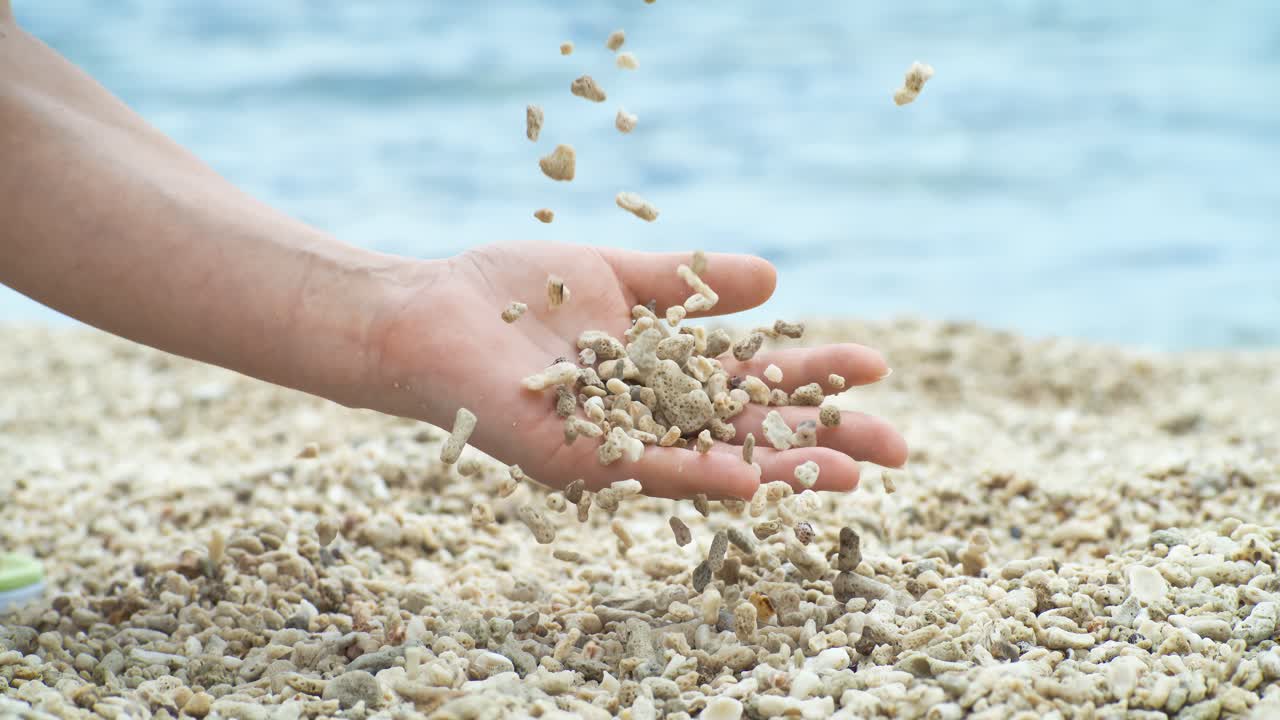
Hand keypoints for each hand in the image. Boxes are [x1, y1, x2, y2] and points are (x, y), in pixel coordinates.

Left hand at [372, 241, 906, 498]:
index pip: (756, 380)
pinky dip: (699, 474)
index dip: (815, 376)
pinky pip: (647, 471)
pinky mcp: (578, 461)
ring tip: (853, 473)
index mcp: (664, 375)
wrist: (431, 314)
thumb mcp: (617, 279)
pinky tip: (752, 477)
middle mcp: (652, 418)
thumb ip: (689, 282)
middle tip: (897, 447)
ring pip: (714, 460)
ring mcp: (620, 445)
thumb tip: (774, 279)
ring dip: (782, 468)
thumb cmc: (512, 295)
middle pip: (752, 429)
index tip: (876, 367)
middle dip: (823, 438)